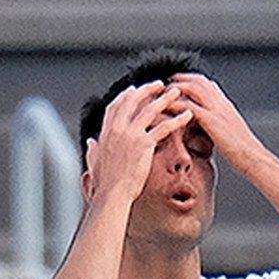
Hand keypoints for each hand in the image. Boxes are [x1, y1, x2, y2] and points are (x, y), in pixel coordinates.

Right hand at [85, 81, 192, 204]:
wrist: (111, 193)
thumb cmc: (104, 183)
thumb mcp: (94, 161)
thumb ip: (93, 149)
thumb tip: (90, 142)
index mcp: (106, 132)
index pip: (116, 106)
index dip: (126, 96)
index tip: (134, 89)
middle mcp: (117, 129)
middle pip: (133, 101)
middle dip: (147, 90)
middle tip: (159, 84)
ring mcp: (130, 135)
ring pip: (150, 109)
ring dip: (165, 98)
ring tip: (176, 92)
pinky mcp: (143, 144)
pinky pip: (164, 127)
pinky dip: (177, 119)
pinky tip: (188, 115)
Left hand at [165, 71, 270, 175]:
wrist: (254, 158)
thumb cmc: (243, 151)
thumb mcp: (231, 131)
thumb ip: (220, 123)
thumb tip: (209, 125)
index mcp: (226, 105)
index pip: (207, 83)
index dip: (191, 80)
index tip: (179, 82)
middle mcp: (222, 103)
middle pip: (198, 80)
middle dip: (180, 78)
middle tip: (166, 82)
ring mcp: (217, 110)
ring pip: (193, 88)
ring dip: (176, 88)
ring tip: (163, 92)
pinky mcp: (212, 121)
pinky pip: (190, 107)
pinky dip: (177, 104)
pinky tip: (167, 107)